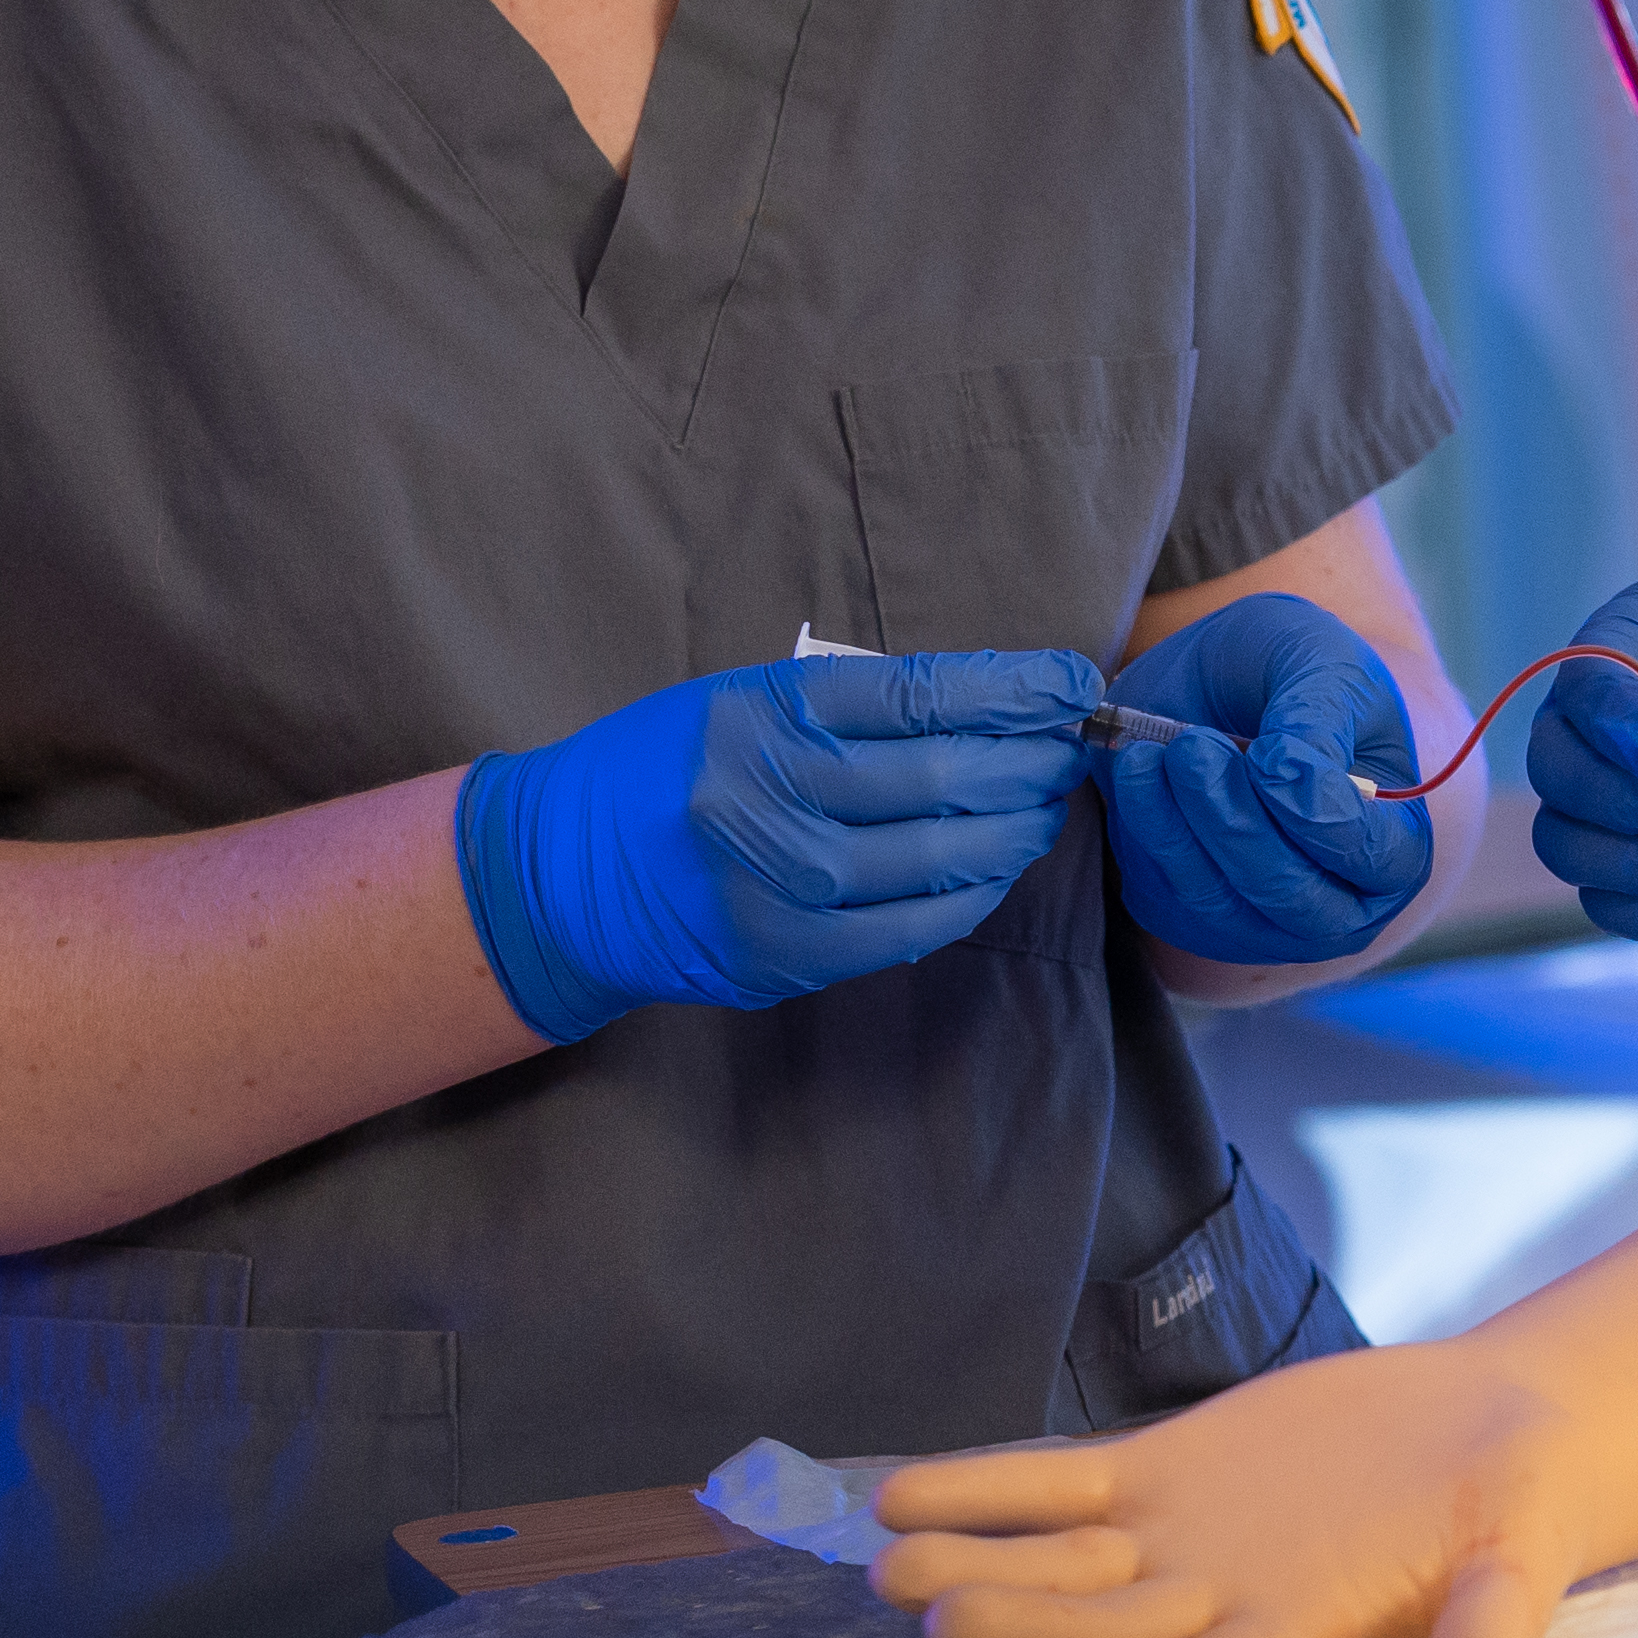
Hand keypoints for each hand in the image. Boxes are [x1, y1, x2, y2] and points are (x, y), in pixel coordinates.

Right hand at [450, 648, 1096, 1031]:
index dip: (1015, 689)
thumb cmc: (664, 768)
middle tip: (1076, 747)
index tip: (1074, 682)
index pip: (921, 695)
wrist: (561, 873)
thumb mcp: (742, 701)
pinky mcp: (783, 955)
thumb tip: (990, 705)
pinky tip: (996, 869)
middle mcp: (770, 799)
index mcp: (762, 715)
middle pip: (945, 777)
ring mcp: (777, 887)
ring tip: (1048, 803)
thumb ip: (852, 706)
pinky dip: (970, 897)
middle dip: (1032, 760)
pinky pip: (910, 930)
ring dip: (1016, 828)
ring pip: (939, 857)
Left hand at [875, 1338, 1605, 1637]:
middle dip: (1023, 1629)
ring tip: (887, 1554)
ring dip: (974, 1563)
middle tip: (940, 1619)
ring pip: (1055, 1568)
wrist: (1492, 1431)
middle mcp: (1217, 1613)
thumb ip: (1499, 1626)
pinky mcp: (1153, 1479)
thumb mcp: (1527, 1554)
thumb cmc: (1522, 1508)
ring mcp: (1172, 1549)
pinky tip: (899, 1493)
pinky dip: (981, 1489)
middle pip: (1103, 1633)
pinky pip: (1052, 1491)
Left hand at [1100, 594, 1431, 964]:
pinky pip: (1161, 894)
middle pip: (1292, 896)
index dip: (1323, 815)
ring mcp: (1260, 921)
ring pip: (1219, 901)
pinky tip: (1139, 766)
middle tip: (1194, 745)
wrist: (1219, 681)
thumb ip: (1320, 715)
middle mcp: (1337, 902)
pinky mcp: (1189, 915)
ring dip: (1181, 823)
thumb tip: (1291, 774)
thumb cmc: (1291, 671)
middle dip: (1236, 822)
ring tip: (1158, 748)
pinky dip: (1145, 830)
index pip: (1377, 859)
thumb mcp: (1322, 661)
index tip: (1272, 752)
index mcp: (1395, 844)